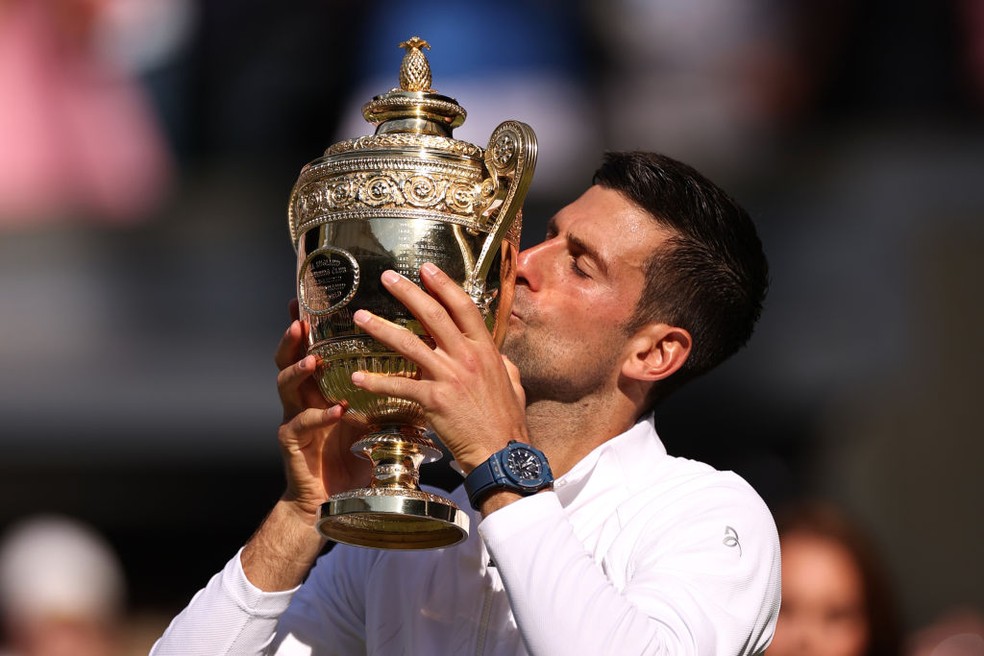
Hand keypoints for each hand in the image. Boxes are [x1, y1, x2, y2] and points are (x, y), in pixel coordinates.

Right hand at [275, 301, 368, 518]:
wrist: (339, 500)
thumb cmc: (358, 456)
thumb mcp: (376, 417)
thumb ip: (388, 391)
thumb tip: (426, 364)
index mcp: (323, 387)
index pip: (313, 349)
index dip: (310, 325)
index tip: (310, 299)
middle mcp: (305, 398)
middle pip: (288, 359)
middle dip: (291, 339)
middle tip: (299, 320)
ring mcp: (295, 419)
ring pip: (285, 387)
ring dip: (298, 371)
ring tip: (313, 361)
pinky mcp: (293, 444)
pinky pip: (301, 424)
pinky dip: (318, 416)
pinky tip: (335, 410)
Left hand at [349, 264, 528, 472]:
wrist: (501, 453)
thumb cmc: (507, 420)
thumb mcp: (513, 382)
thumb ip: (502, 364)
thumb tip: (499, 355)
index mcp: (485, 350)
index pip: (463, 307)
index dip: (444, 285)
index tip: (426, 269)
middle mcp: (467, 357)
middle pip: (433, 315)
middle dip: (408, 293)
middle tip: (387, 278)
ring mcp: (450, 377)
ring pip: (409, 344)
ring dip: (381, 328)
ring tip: (361, 317)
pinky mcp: (434, 400)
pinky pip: (399, 386)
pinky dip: (376, 382)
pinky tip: (357, 378)